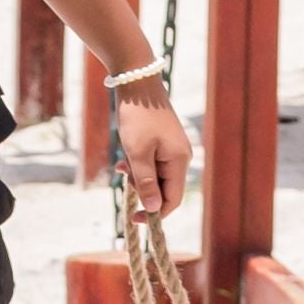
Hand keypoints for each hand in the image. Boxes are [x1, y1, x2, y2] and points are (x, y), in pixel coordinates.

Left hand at [113, 82, 192, 220]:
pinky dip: (136, 164)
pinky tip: (123, 159)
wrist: (137, 83)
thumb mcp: (138, 153)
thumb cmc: (137, 118)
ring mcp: (172, 149)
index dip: (155, 213)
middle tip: (125, 175)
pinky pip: (150, 163)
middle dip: (142, 189)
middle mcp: (181, 157)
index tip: (134, 219)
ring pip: (154, 176)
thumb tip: (155, 208)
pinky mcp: (162, 142)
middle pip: (163, 189)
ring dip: (136, 175)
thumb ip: (145, 182)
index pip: (173, 199)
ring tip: (123, 161)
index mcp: (180, 161)